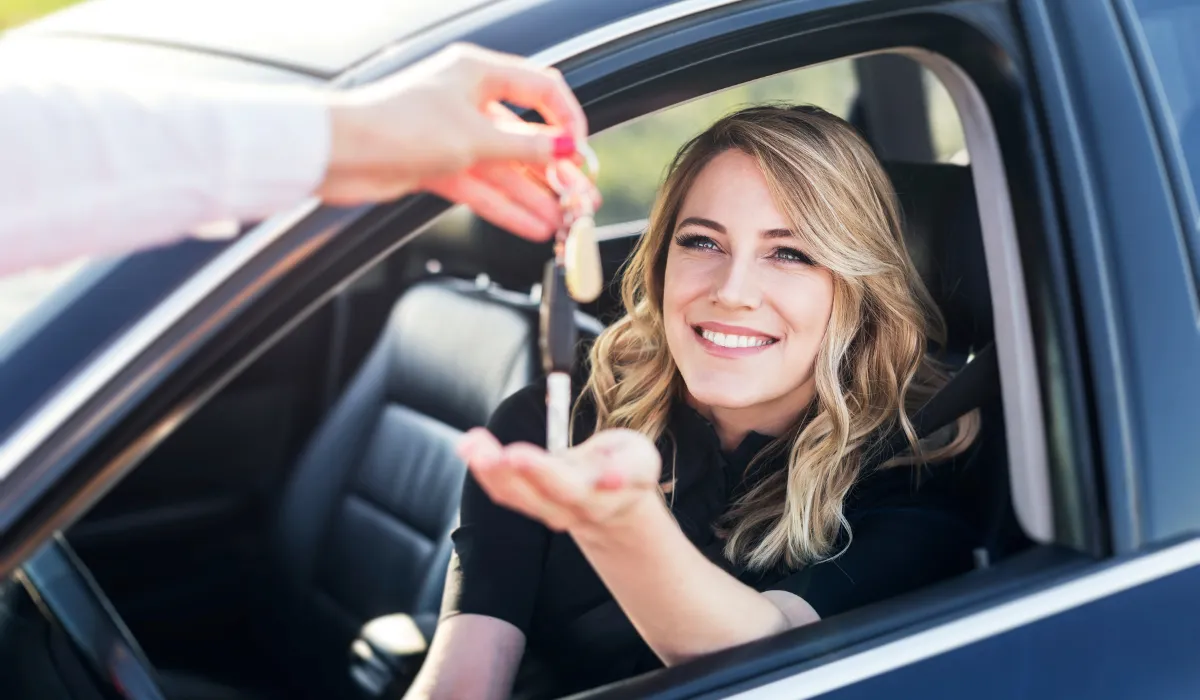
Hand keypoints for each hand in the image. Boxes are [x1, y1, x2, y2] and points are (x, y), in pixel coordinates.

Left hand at [318, 43, 599, 240]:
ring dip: (534, 195)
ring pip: (505, 167)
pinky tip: (532, 226)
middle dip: (554, 169)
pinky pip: (482, 187)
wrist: (339, 153)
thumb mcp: (476, 136)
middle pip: (525, 135)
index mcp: (478, 72)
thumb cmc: (399, 125)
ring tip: (563, 222)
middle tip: (580, 197)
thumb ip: (526, 146)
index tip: (582, 152)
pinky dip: (505, 206)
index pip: (542, 89)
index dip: (568, 120)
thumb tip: (567, 149)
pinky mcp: (437, 165)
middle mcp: (468, 100)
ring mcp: (453, 135)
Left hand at [458, 427, 662, 534]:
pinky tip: (469, 444)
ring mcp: (551, 511)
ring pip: (519, 495)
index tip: (591, 472)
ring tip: (472, 442)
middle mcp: (579, 506)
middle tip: (507, 454)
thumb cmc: (625, 468)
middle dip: (531, 472)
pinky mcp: (530, 505)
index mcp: (609, 490)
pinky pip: (504, 491)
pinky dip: (484, 469)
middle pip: (554, 492)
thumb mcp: (638, 458)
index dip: (593, 477)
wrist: (611, 509)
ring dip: (492, 470)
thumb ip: (625, 464)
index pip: (598, 485)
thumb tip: (609, 474)